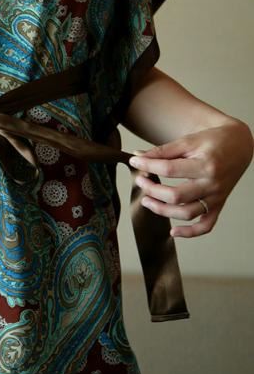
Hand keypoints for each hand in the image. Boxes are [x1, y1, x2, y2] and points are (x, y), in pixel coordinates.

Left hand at [128, 119, 252, 237]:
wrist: (239, 145)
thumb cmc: (213, 141)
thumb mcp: (188, 141)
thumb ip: (163, 150)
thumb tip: (138, 157)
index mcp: (205, 165)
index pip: (169, 169)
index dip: (148, 166)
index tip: (134, 162)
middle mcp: (212, 184)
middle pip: (176, 195)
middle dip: (152, 190)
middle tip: (140, 181)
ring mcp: (216, 197)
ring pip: (187, 213)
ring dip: (163, 211)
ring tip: (147, 201)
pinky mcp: (218, 205)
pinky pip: (206, 225)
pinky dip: (190, 232)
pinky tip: (173, 231)